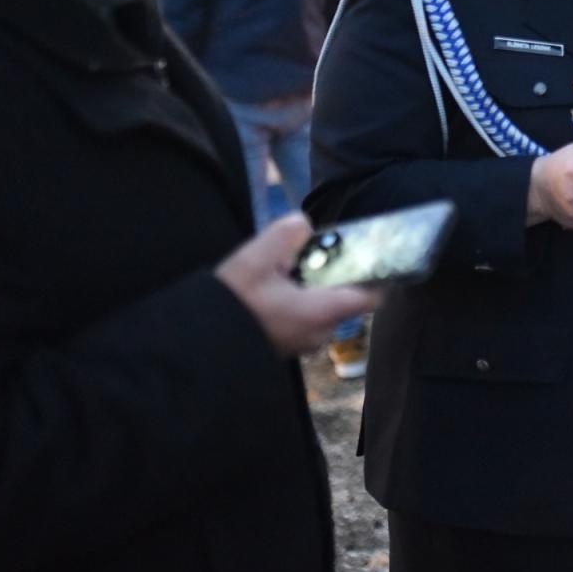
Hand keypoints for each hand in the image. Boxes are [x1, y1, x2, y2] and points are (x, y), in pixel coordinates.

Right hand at [216, 215, 379, 356]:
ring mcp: (302, 344)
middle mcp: (319, 333)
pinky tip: (268, 290)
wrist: (198, 344)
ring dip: (307, 289)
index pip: (369, 297)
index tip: (366, 255)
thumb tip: (303, 224)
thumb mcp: (255, 259)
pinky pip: (302, 319)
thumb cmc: (232, 303)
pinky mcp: (285, 347)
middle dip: (328, 276)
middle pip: (341, 298)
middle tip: (302, 256)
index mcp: (322, 312)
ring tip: (280, 271)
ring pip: (319, 308)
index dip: (375, 275)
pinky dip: (294, 302)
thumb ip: (285, 235)